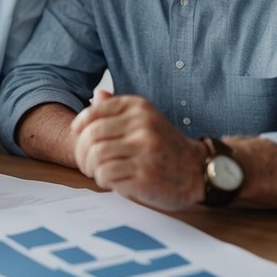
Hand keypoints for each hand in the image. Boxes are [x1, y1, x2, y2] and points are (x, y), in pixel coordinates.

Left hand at [70, 90, 204, 209]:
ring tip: (98, 172)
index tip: (79, 138)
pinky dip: (102, 179)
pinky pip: (106, 174)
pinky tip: (111, 181)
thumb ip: (119, 110)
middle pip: (91, 136)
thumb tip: (96, 94)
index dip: (79, 127)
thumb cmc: (164, 146)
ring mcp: (145, 150)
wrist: (197, 170)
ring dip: (91, 168)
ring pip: (96, 156)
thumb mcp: (145, 119)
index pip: (93, 112)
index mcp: (139, 107)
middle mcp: (142, 125)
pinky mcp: (145, 174)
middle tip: (86, 163)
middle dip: (81, 152)